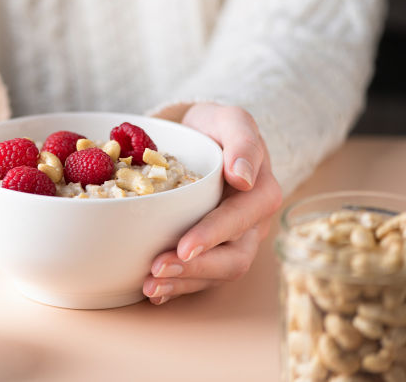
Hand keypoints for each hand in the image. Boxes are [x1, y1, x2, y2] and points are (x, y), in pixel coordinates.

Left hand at [143, 103, 281, 304]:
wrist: (200, 135)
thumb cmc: (216, 128)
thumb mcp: (231, 120)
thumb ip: (242, 141)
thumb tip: (243, 178)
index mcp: (261, 193)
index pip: (241, 219)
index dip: (214, 234)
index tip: (184, 245)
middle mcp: (252, 224)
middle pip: (233, 258)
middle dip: (195, 268)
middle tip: (158, 269)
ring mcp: (233, 241)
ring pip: (216, 274)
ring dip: (183, 283)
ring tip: (150, 286)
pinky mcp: (212, 251)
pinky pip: (200, 277)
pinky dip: (177, 288)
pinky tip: (154, 292)